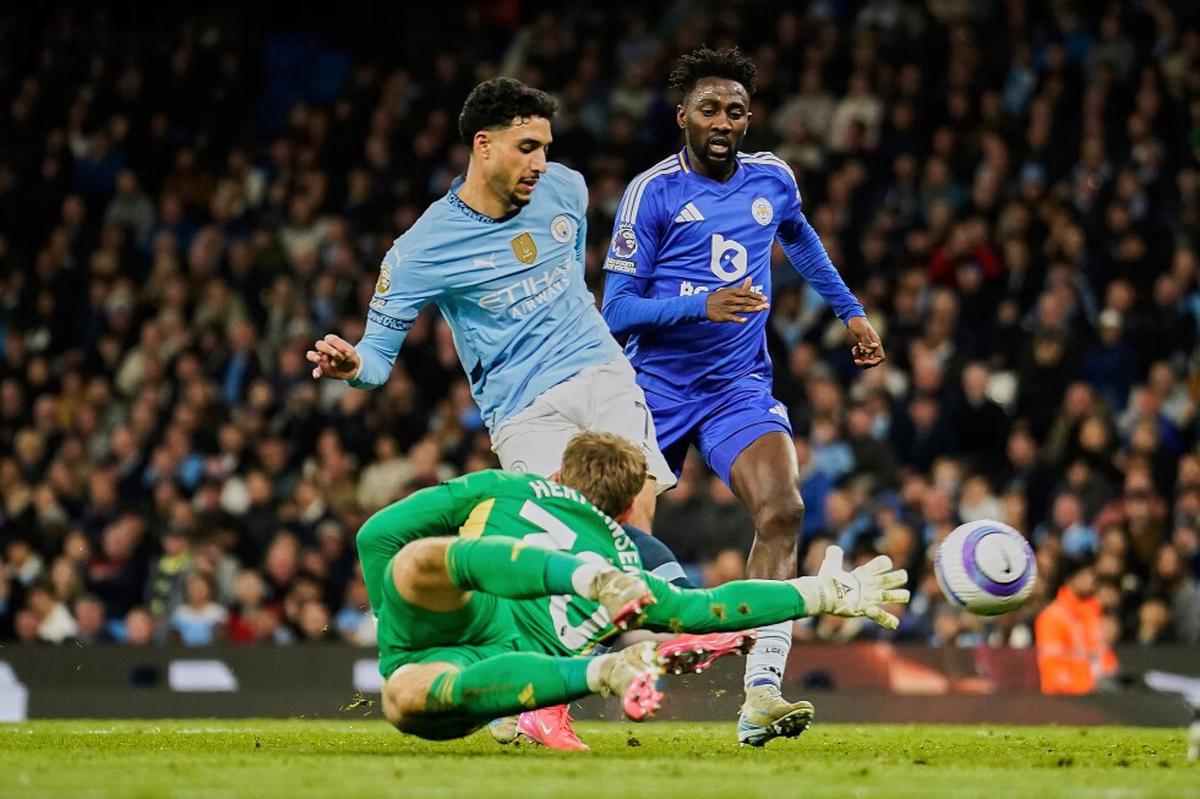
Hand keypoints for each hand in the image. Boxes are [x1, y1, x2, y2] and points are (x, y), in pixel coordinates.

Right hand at [306, 334, 361, 379]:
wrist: (353, 369)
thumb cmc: (350, 357)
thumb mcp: (350, 351)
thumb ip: (342, 349)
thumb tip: (335, 353)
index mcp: (331, 342)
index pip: (329, 339)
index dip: (336, 343)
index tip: (345, 350)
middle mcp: (324, 349)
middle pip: (319, 344)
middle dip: (326, 348)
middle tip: (335, 354)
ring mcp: (321, 359)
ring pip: (311, 355)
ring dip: (313, 356)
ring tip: (318, 359)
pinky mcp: (322, 370)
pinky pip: (316, 370)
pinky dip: (316, 373)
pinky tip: (316, 375)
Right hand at [706, 278, 768, 323]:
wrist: (704, 305)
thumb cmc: (719, 297)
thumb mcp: (729, 290)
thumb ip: (741, 287)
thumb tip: (750, 278)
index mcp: (732, 292)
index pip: (747, 294)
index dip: (756, 296)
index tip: (765, 298)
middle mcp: (731, 299)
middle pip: (746, 301)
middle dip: (757, 303)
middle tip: (766, 305)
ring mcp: (727, 308)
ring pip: (742, 309)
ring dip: (752, 309)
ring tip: (760, 309)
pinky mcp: (723, 316)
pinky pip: (732, 318)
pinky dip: (738, 319)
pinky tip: (745, 320)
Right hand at [793, 545, 909, 629]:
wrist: (824, 595)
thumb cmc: (827, 581)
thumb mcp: (830, 565)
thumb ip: (834, 555)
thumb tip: (833, 547)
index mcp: (861, 573)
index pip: (878, 564)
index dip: (883, 563)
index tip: (887, 563)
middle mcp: (868, 584)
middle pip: (887, 579)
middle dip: (896, 577)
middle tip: (904, 575)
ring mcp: (868, 597)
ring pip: (887, 596)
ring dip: (898, 596)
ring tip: (906, 596)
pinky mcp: (865, 609)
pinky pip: (879, 616)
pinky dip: (887, 620)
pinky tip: (895, 624)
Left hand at [847, 315, 884, 367]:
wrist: (853, 317)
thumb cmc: (857, 323)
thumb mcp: (861, 332)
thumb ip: (867, 341)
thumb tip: (875, 347)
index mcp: (876, 342)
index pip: (880, 358)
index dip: (873, 362)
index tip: (864, 361)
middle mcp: (874, 345)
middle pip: (873, 361)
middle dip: (864, 363)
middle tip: (856, 360)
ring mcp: (869, 346)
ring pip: (867, 359)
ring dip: (860, 358)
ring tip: (854, 350)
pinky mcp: (863, 345)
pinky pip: (862, 355)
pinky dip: (858, 354)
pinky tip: (854, 348)